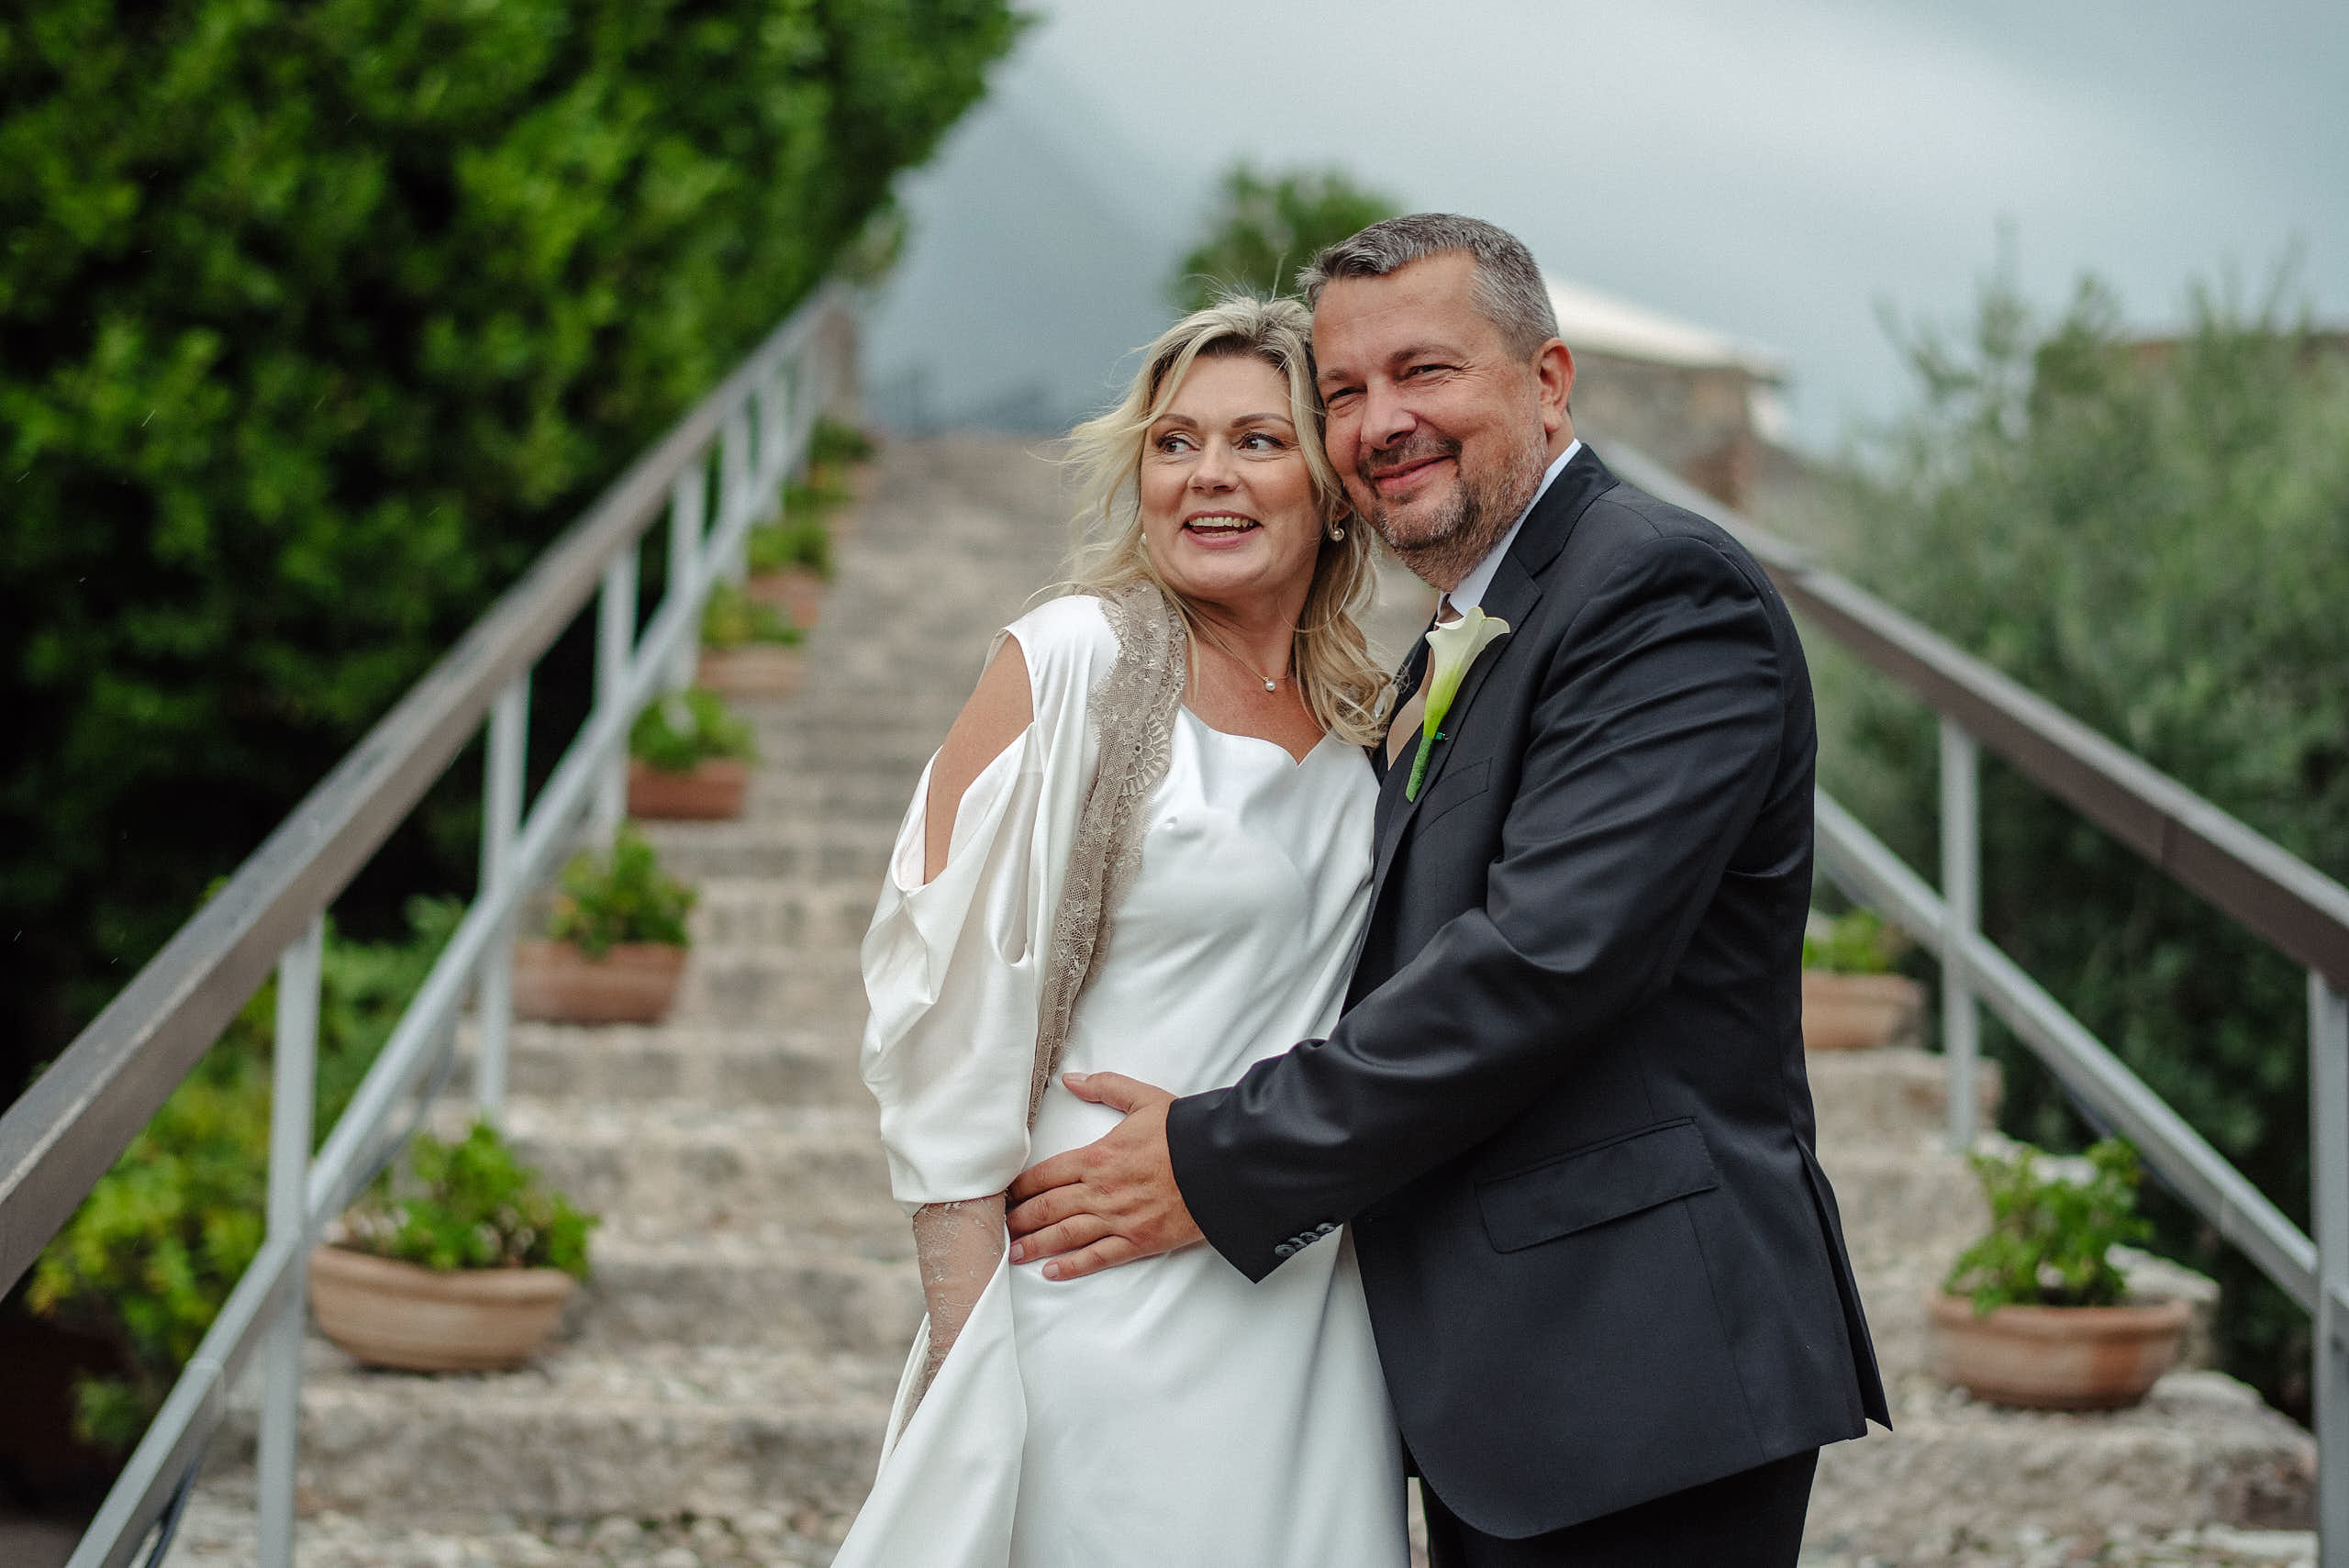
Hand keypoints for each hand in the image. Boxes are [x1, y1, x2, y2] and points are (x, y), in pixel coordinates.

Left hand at [1005, 1072, 1203, 1278]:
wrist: (1222, 1164)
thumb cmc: (1185, 1133)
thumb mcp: (1144, 1098)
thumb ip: (1105, 1087)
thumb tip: (1072, 1079)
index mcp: (1097, 1157)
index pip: (1045, 1175)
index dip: (1020, 1188)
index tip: (1004, 1196)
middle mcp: (1100, 1191)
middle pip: (1047, 1208)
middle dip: (1019, 1220)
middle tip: (999, 1229)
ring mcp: (1118, 1219)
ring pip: (1065, 1235)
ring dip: (1035, 1245)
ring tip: (1013, 1253)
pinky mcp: (1138, 1240)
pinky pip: (1098, 1257)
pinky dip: (1072, 1266)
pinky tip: (1052, 1271)